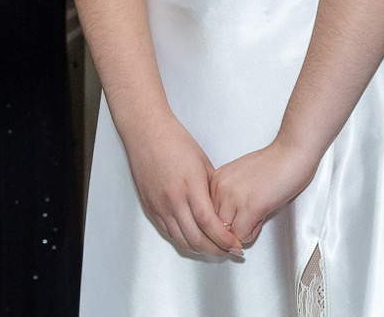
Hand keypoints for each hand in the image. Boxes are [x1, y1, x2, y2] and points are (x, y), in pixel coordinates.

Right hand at [117, 111, 242, 258]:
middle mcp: (173, 200)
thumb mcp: (203, 164)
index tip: (236, 245)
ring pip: (182, 240)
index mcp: (190, 187)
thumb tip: (222, 211)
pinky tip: (194, 238)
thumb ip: (212, 190)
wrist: (146, 132)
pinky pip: (168, 232)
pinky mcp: (150, 207)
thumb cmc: (175, 141)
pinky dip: (183, 240)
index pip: (210, 225)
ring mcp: (159, 206)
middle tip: (228, 250)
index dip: (225, 240)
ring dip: (200, 249)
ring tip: (213, 247)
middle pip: (196, 239)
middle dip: (216, 250)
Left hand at [211, 140, 318, 250]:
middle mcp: (219, 187)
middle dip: (230, 228)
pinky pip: (241, 236)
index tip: (237, 217)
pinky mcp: (249, 207)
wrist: (291, 153)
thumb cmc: (272, 164)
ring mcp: (233, 197)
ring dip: (241, 232)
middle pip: (213, 224)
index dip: (224, 219)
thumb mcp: (239, 177)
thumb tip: (226, 219)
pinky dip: (252, 234)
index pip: (207, 213)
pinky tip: (260, 219)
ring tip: (254, 218)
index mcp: (216, 180)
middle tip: (247, 220)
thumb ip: (228, 195)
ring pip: (225, 233)